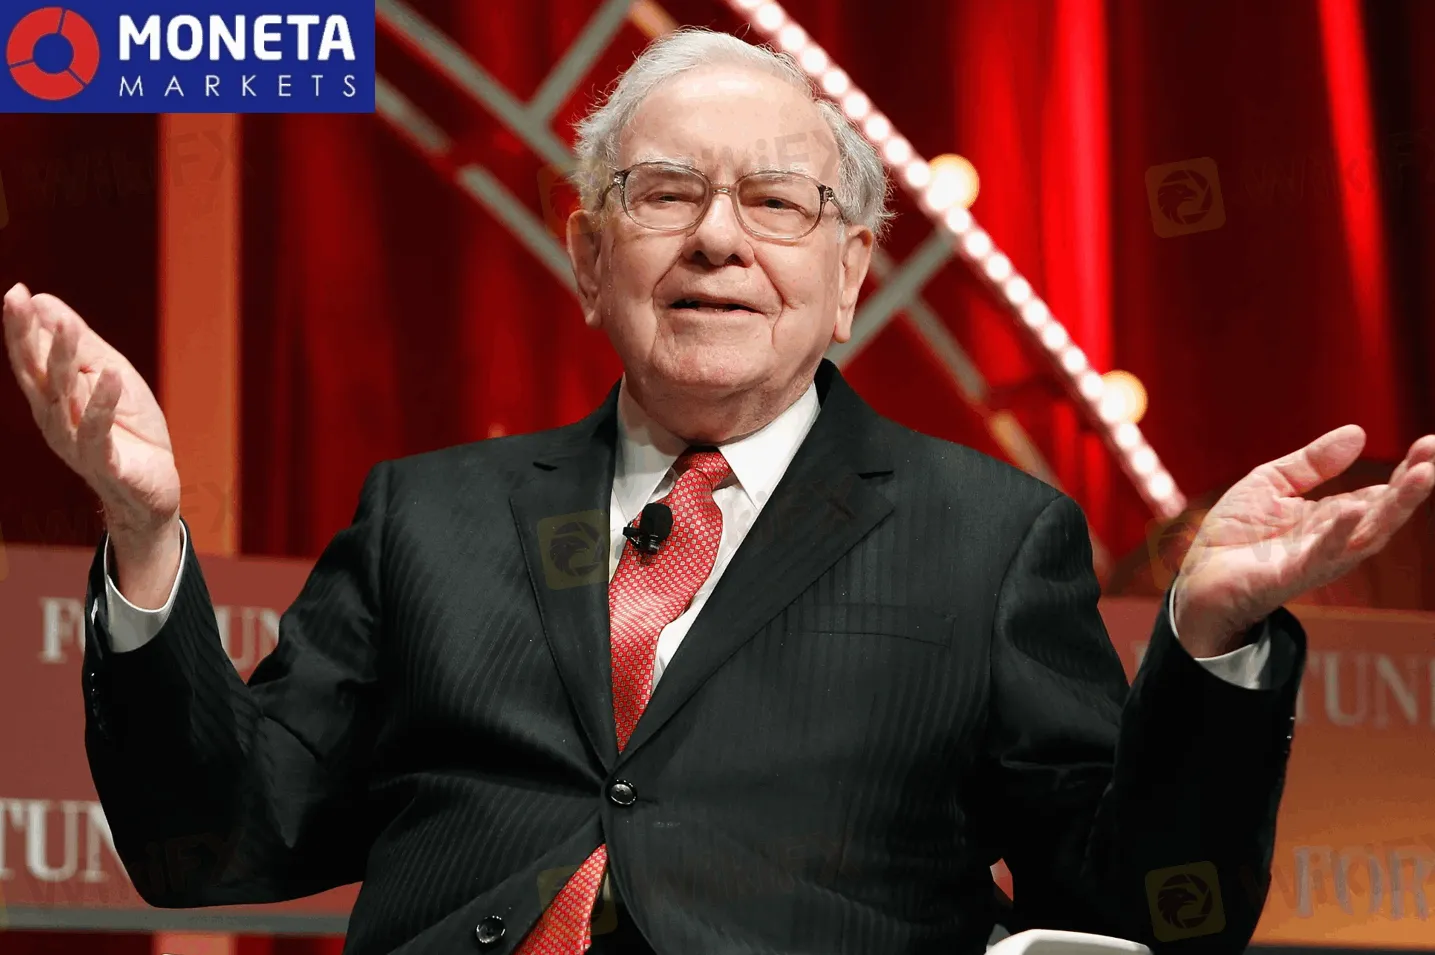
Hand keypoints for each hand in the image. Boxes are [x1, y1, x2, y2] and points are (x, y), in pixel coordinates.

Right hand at [3, 282, 180, 545]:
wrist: (151, 489)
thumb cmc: (128, 429)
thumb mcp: (109, 376)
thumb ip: (80, 344)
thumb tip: (44, 301)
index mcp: (53, 397)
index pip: (30, 358)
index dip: (20, 326)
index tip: (16, 291)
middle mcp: (55, 419)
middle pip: (38, 373)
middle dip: (27, 336)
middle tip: (18, 299)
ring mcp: (75, 443)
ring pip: (65, 398)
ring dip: (64, 360)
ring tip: (68, 326)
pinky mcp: (104, 463)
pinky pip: (98, 432)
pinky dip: (102, 403)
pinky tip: (108, 375)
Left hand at [1173, 425, 1434, 655]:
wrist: (1198, 578)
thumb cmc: (1234, 535)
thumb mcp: (1271, 484)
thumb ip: (1312, 462)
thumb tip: (1357, 433)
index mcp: (1332, 518)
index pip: (1378, 493)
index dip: (1405, 470)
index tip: (1430, 442)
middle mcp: (1334, 540)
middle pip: (1383, 512)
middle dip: (1412, 485)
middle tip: (1434, 453)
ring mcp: (1317, 559)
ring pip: (1366, 534)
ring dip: (1395, 507)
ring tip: (1422, 475)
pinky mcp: (1290, 574)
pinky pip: (1320, 555)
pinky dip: (1339, 534)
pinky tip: (1355, 510)